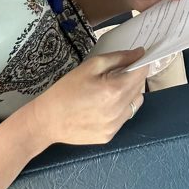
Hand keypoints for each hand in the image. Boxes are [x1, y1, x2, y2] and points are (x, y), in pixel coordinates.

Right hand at [24, 48, 148, 148]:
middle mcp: (119, 110)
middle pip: (140, 87)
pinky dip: (121, 108)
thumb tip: (140, 53)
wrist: (46, 120)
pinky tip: (104, 105)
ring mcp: (116, 125)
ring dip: (130, 93)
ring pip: (135, 103)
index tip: (137, 58)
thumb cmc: (66, 89)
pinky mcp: (110, 136)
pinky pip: (124, 117)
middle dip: (134, 77)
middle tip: (118, 72)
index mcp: (115, 90)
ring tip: (111, 89)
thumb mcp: (91, 66)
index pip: (142, 72)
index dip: (141, 62)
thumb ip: (118, 58)